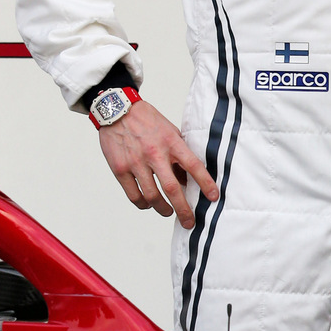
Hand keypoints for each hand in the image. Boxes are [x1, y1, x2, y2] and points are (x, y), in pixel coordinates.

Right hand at [97, 99, 218, 230]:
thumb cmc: (146, 121)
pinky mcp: (120, 169)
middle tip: (189, 221)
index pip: (193, 166)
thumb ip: (179, 153)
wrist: (116, 109)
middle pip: (172, 189)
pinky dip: (143, 204)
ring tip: (168, 212)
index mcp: (171, 142)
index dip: (206, 183)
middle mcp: (154, 154)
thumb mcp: (170, 131)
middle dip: (183, 210)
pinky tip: (148, 204)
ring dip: (163, 209)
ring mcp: (135, 163)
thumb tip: (188, 179)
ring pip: (152, 197)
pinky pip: (134, 195)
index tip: (213, 197)